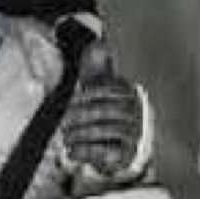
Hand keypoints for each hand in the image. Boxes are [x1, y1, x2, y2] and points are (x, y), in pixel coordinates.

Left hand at [57, 43, 150, 187]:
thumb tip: (99, 43)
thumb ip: (98, 67)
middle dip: (81, 115)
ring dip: (80, 133)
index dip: (90, 92)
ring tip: (64, 137)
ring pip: (106, 130)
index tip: (73, 98)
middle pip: (107, 110)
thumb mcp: (103, 88)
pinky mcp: (129, 155)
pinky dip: (86, 152)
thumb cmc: (108, 113)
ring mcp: (135, 134)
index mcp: (130, 93)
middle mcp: (137, 113)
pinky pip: (107, 152)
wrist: (125, 149)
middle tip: (63, 122)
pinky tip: (71, 152)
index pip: (111, 88)